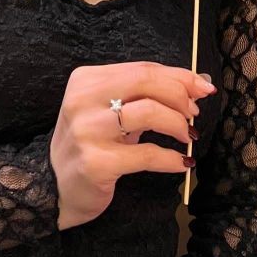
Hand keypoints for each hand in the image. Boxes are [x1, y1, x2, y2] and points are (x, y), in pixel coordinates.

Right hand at [49, 61, 215, 228]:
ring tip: (187, 135)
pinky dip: (171, 158)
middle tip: (194, 113)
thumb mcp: (111, 111)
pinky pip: (146, 154)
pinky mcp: (96, 163)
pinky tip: (182, 162)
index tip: (202, 88)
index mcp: (87, 79)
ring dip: (178, 123)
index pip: (142, 68)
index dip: (178, 76)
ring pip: (149, 112)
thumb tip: (197, 83)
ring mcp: (87, 131)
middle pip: (146, 82)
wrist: (55, 189)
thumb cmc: (91, 144)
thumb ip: (146, 93)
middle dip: (180, 95)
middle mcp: (83, 100)